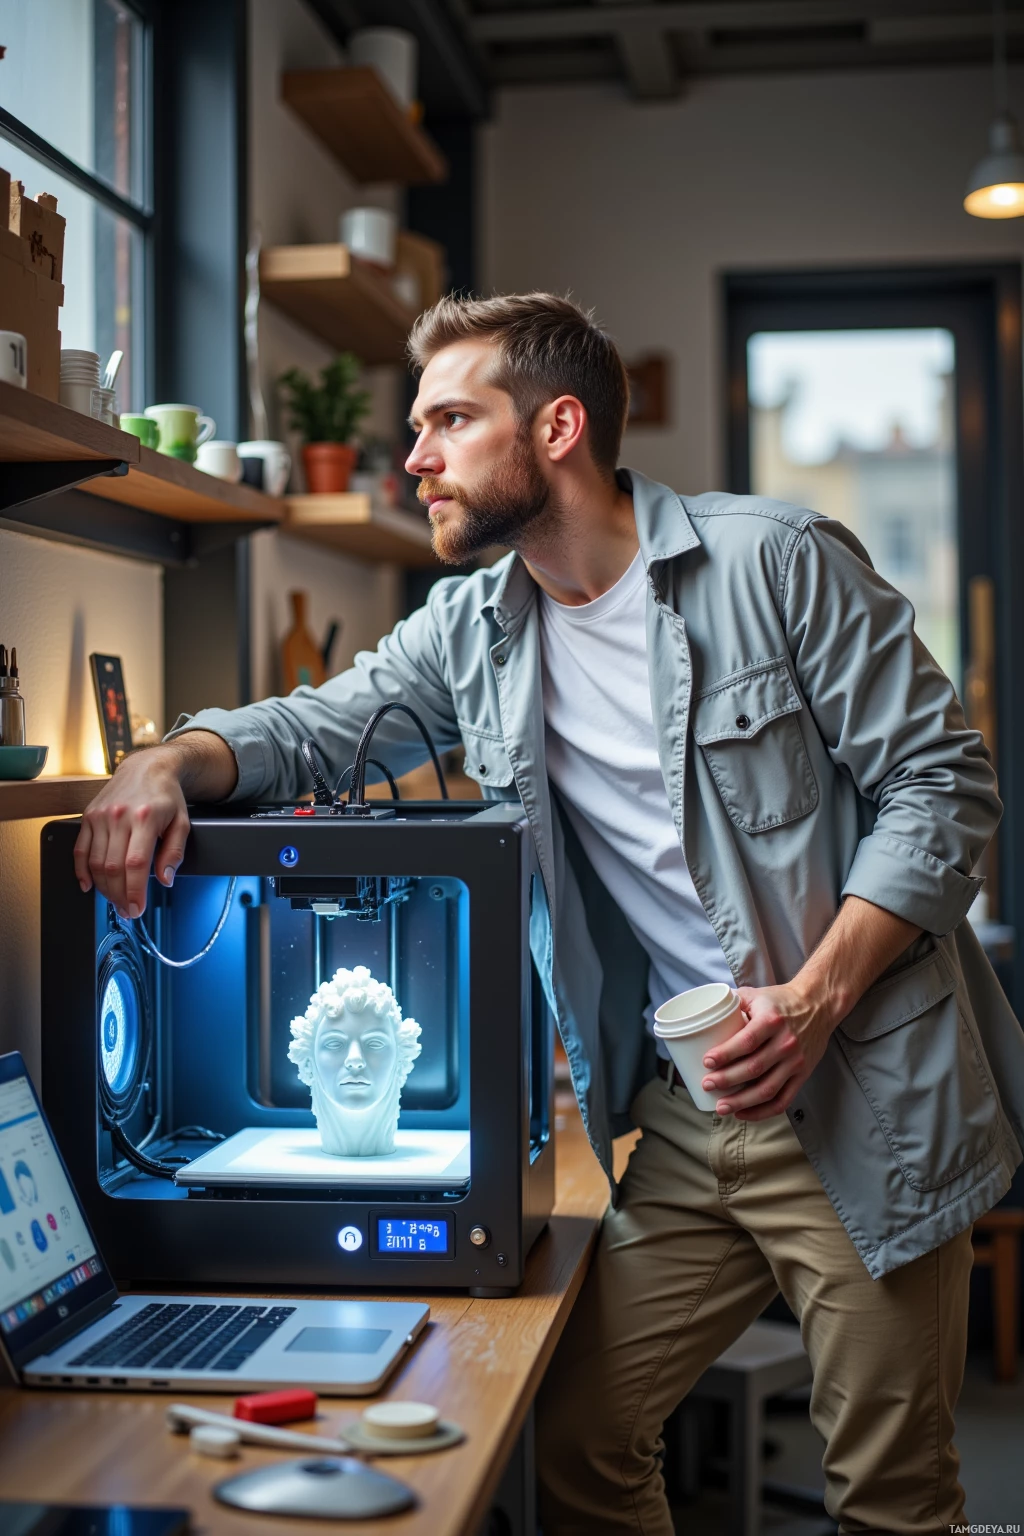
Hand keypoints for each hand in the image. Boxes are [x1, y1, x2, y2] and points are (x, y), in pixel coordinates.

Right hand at [74, 747, 191, 918]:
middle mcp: (119, 816)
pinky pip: (80, 849)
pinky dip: (82, 871)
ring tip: (116, 900)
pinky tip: (89, 885)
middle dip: (120, 895)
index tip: (137, 908)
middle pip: (113, 867)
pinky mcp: (89, 816)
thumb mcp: (182, 822)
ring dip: (104, 888)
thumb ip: (175, 852)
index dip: (135, 891)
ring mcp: (101, 816)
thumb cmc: (166, 796)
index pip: (135, 864)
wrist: (148, 767)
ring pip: (95, 862)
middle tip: (128, 910)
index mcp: (145, 818)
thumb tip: (165, 879)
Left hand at [700, 982, 835, 1120]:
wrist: (818, 1005)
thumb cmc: (780, 1000)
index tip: (707, 1061)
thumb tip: (702, 1013)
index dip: (725, 1054)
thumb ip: (730, 1003)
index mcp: (772, 1021)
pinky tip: (743, 1113)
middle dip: (726, 1080)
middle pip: (753, 1069)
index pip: (746, 1042)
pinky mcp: (803, 1075)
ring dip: (741, 1102)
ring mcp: (796, 1062)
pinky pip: (783, 1100)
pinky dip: (762, 1112)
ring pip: (767, 1090)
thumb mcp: (755, 994)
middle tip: (707, 1084)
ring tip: (721, 1106)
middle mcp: (786, 1043)